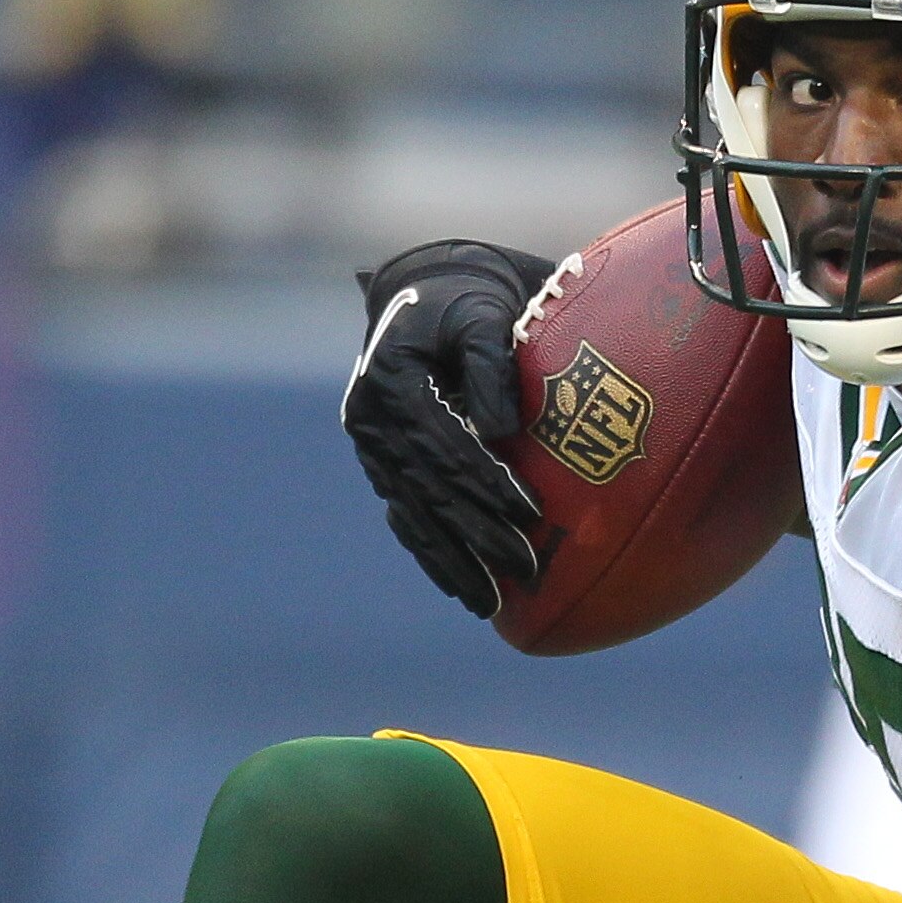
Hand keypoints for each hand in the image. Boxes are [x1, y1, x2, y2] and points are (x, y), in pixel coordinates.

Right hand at [341, 239, 557, 615]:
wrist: (427, 298)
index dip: (486, 480)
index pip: (443, 442)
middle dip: (478, 534)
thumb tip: (501, 431)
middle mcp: (370, 420)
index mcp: (390, 380)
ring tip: (490, 603)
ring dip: (453, 563)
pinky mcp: (382, 469)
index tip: (531, 512)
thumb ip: (492, 362)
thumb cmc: (465, 305)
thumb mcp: (481, 314)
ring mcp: (372, 450)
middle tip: (525, 569)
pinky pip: (406, 520)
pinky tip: (460, 590)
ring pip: (413, 516)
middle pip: (429, 489)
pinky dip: (433, 557)